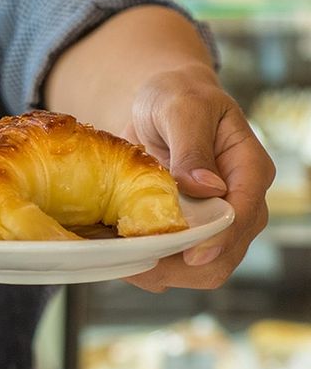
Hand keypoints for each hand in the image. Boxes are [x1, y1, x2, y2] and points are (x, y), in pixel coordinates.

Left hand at [121, 63, 274, 292]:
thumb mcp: (182, 109)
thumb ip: (192, 146)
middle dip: (185, 266)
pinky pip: (175, 260)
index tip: (190, 256)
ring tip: (122, 262)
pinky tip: (120, 256)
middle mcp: (240, 202)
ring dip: (163, 272)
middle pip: (226, 253)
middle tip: (138, 264)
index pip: (244, 214)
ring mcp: (215, 220)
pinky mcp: (189, 228)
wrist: (159, 102)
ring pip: (202, 267)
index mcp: (249, 169)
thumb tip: (208, 187)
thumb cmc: (176, 96)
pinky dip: (149, 264)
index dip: (220, 239)